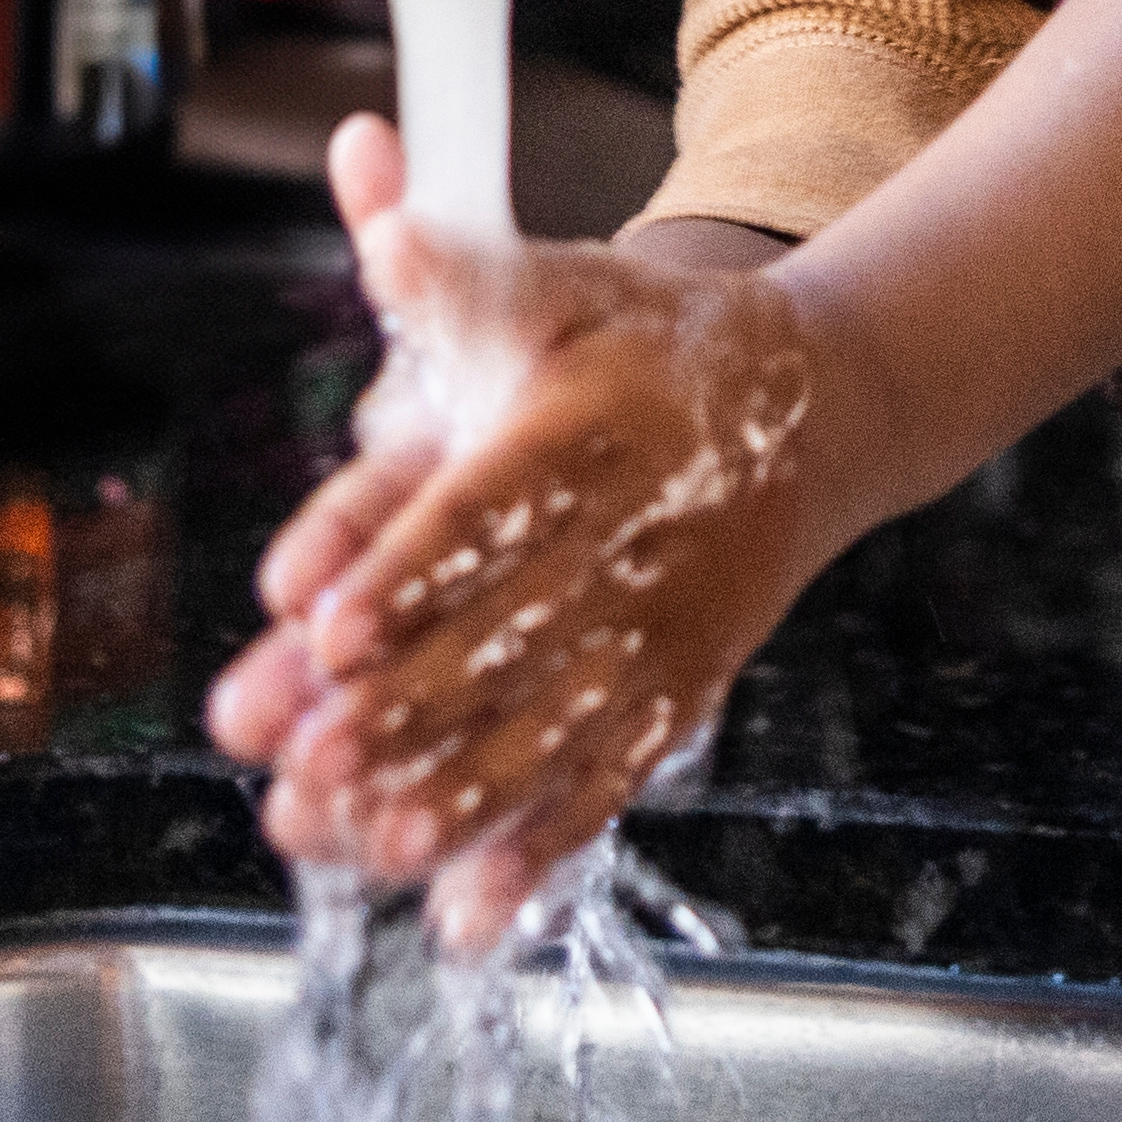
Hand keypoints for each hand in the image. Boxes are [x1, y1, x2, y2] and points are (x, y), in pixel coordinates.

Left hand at [205, 119, 842, 945]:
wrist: (816, 406)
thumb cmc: (649, 342)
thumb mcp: (555, 281)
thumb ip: (450, 268)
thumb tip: (376, 204)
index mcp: (585, 431)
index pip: (483, 505)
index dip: (404, 568)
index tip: (323, 627)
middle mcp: (628, 542)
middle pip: (502, 639)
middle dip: (400, 713)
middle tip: (305, 767)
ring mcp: (660, 631)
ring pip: (548, 729)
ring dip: (454, 798)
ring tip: (362, 849)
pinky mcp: (679, 697)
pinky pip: (604, 784)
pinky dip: (537, 854)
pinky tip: (467, 918)